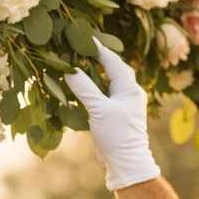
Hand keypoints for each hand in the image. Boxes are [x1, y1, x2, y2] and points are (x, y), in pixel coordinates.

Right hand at [63, 45, 160, 190]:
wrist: (126, 163)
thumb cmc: (117, 136)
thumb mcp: (98, 109)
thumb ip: (84, 88)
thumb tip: (69, 69)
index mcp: (129, 87)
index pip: (111, 59)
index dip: (96, 47)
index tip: (81, 36)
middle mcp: (129, 92)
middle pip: (113, 67)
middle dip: (97, 56)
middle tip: (80, 46)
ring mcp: (124, 103)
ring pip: (108, 80)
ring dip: (95, 72)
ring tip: (79, 61)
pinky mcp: (117, 113)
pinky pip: (104, 93)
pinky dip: (94, 87)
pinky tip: (83, 85)